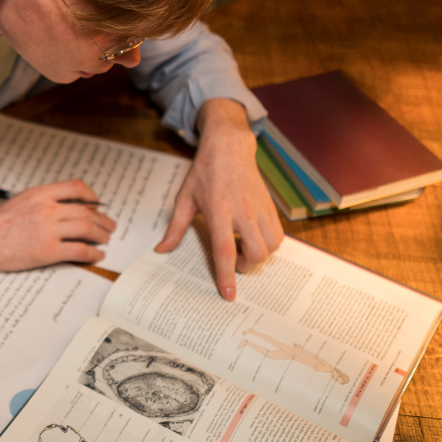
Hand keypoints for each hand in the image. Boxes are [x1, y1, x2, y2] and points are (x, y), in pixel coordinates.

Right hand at [0, 180, 115, 289]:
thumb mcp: (19, 201)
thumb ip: (42, 201)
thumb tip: (65, 207)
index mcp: (39, 194)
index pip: (76, 187)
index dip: (92, 196)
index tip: (97, 203)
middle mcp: (47, 209)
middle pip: (86, 211)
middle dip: (102, 219)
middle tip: (109, 225)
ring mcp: (48, 230)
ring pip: (87, 229)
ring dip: (101, 235)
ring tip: (106, 239)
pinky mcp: (48, 251)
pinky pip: (79, 250)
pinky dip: (93, 253)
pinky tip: (97, 255)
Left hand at [156, 99, 283, 300]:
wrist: (229, 147)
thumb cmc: (204, 172)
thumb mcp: (184, 198)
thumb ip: (175, 227)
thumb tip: (161, 250)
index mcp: (219, 210)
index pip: (225, 249)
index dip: (226, 274)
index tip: (228, 294)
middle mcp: (243, 211)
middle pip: (255, 252)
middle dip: (246, 266)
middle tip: (234, 261)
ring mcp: (260, 209)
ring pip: (271, 246)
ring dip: (259, 256)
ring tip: (243, 249)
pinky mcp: (271, 207)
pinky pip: (279, 236)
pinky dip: (269, 245)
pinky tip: (253, 238)